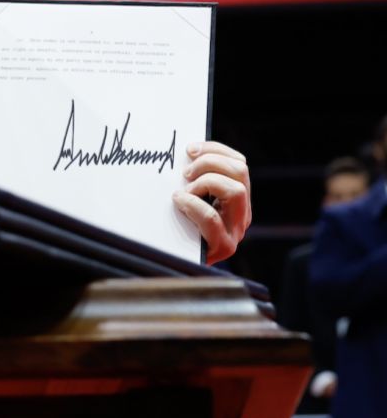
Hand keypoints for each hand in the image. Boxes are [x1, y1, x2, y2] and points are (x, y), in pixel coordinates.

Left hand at [173, 140, 251, 264]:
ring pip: (236, 191)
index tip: (190, 149)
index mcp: (237, 199)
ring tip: (184, 190)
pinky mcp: (223, 247)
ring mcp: (235, 230)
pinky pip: (212, 218)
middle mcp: (242, 213)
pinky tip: (179, 202)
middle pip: (241, 172)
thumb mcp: (190, 201)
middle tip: (186, 172)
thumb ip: (193, 182)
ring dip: (205, 182)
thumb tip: (184, 154)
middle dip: (211, 162)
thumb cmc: (178, 230)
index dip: (216, 150)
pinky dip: (193, 205)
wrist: (175, 268)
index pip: (239, 164)